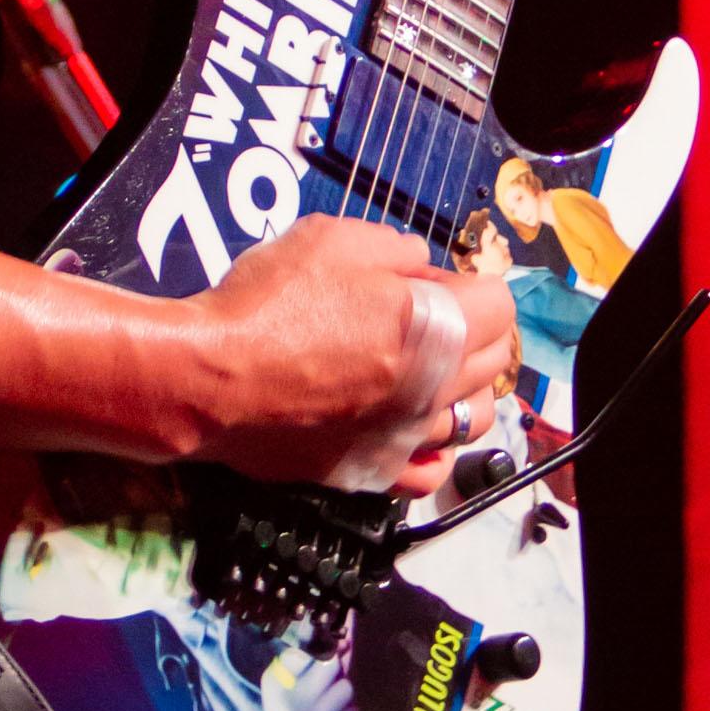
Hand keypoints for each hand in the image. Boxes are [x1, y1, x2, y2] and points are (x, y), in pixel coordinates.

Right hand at [185, 216, 515, 497]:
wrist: (209, 379)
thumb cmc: (268, 303)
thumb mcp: (333, 239)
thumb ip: (397, 249)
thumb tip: (424, 270)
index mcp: (433, 326)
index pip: (500, 304)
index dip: (468, 282)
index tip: (430, 280)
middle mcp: (434, 388)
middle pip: (495, 359)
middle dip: (476, 330)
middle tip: (431, 317)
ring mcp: (406, 436)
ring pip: (475, 418)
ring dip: (464, 388)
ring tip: (429, 371)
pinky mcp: (373, 471)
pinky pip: (432, 471)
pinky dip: (436, 447)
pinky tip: (414, 426)